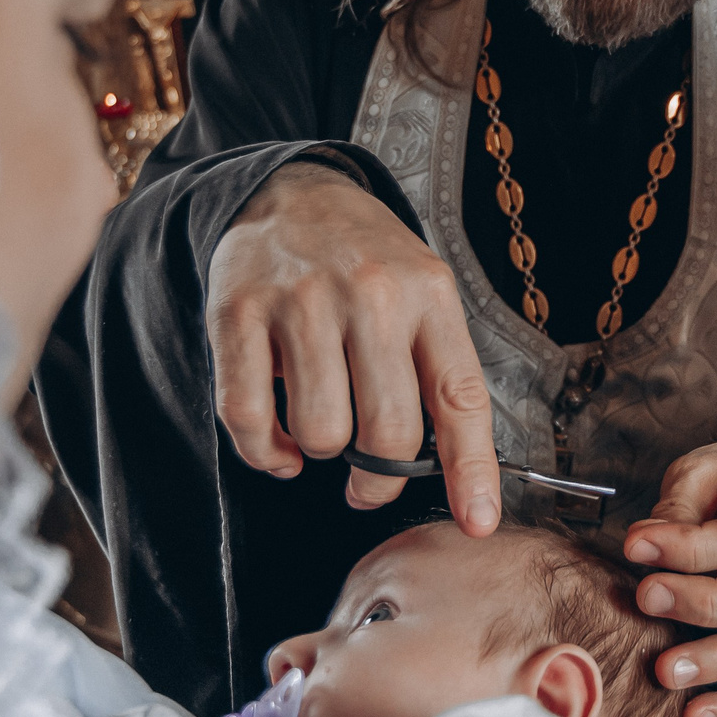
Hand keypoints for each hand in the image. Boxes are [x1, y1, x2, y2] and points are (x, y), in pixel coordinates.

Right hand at [205, 161, 501, 534]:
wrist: (290, 194)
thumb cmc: (367, 263)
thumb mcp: (424, 296)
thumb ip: (440, 374)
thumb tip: (462, 480)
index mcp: (428, 294)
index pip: (460, 397)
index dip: (472, 470)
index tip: (477, 522)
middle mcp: (370, 294)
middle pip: (386, 433)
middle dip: (378, 479)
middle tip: (367, 480)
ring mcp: (301, 302)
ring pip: (320, 434)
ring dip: (320, 453)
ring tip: (323, 429)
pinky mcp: (239, 313)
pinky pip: (250, 419)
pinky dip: (265, 452)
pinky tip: (280, 443)